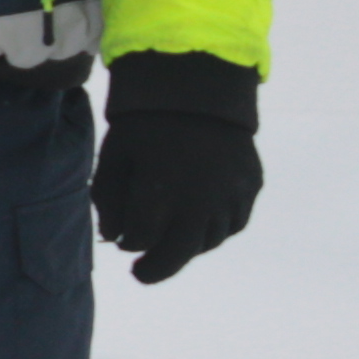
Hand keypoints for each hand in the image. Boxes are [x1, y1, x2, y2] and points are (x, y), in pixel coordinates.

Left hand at [92, 54, 262, 284]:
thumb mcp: (114, 154)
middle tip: (141, 273)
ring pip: (207, 241)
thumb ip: (107, 199)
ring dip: (187, 245)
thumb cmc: (146, 120)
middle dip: (156, 268)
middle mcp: (199, 201)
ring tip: (171, 240)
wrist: (201, 84)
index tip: (123, 239)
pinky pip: (234, 223)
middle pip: (177, 254)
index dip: (128, 242)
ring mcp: (229, 195)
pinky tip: (200, 222)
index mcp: (160, 191)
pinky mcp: (251, 187)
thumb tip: (114, 239)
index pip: (140, 240)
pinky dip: (216, 228)